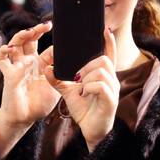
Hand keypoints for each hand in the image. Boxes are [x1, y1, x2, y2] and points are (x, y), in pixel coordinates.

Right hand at [0, 20, 58, 128]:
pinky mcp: (9, 74)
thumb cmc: (39, 104)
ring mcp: (18, 66)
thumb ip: (61, 74)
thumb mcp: (57, 87)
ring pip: (16, 44)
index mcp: (41, 65)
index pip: (48, 48)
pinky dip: (3, 51)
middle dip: (37, 30)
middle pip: (30, 40)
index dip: (55, 43)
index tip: (64, 37)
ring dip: (22, 35)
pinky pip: (2, 59)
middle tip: (46, 25)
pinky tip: (9, 48)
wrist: (25, 118)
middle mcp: (28, 62)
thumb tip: (71, 62)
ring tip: (30, 31)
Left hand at [43, 25, 118, 150]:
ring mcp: (113, 90)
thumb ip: (58, 80)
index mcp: (103, 76)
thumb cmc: (84, 110)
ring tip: (81, 88)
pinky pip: (100, 85)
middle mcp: (111, 80)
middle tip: (77, 78)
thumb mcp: (69, 92)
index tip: (105, 29)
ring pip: (101, 71)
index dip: (108, 42)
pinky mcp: (111, 100)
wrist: (90, 131)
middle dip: (87, 66)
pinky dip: (89, 88)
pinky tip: (84, 94)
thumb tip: (46, 68)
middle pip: (103, 60)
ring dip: (87, 77)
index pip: (108, 54)